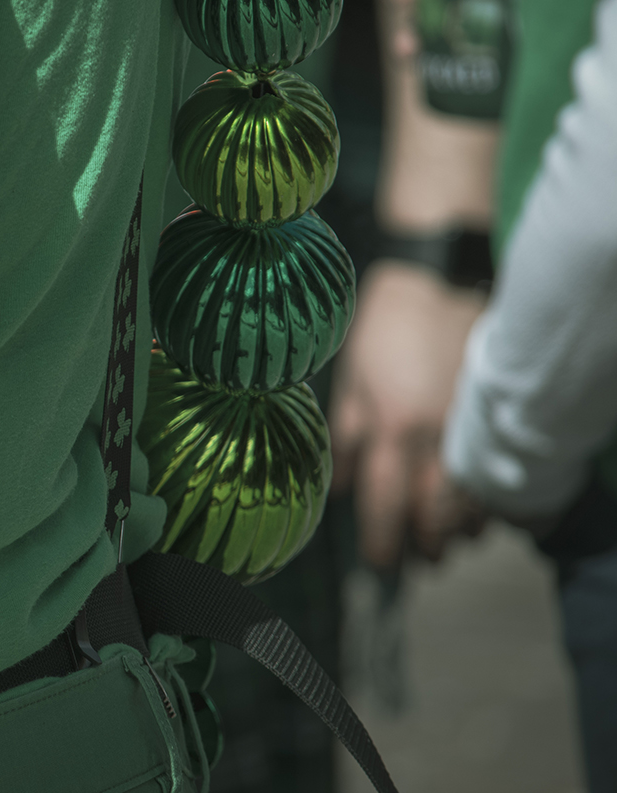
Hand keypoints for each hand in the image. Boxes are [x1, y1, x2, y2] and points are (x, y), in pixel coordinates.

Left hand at [330, 260, 488, 566]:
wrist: (442, 279)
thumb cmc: (385, 328)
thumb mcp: (349, 379)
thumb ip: (342, 438)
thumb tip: (338, 489)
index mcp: (391, 427)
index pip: (384, 501)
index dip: (381, 539)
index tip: (380, 562)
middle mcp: (435, 436)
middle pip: (436, 514)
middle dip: (427, 546)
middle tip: (421, 560)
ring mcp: (474, 428)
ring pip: (475, 501)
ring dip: (462, 530)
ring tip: (450, 542)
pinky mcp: (501, 415)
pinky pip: (503, 475)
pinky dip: (494, 501)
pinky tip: (484, 511)